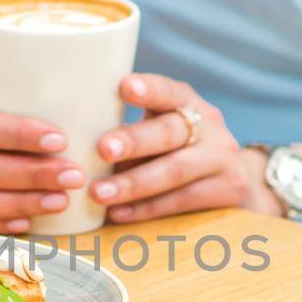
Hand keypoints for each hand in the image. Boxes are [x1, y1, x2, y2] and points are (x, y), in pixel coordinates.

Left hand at [90, 74, 283, 221]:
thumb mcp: (158, 128)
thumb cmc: (173, 150)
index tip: (124, 87)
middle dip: (134, 141)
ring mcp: (222, 157)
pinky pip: (182, 200)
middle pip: (169, 132)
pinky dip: (146, 209)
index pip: (168, 90)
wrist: (232, 179)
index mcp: (186, 101)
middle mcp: (210, 124)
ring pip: (174, 171)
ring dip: (133, 184)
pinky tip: (118, 213)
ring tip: (98, 193)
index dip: (148, 89)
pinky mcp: (229, 189)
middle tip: (102, 149)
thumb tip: (68, 141)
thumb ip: (128, 129)